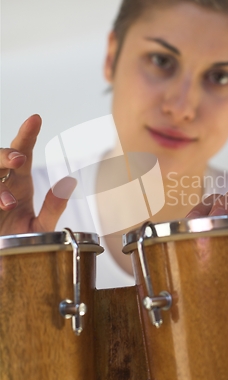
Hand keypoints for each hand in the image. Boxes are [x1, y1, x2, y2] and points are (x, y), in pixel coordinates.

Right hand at [0, 115, 75, 235]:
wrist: (4, 261)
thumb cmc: (22, 242)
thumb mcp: (41, 227)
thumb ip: (53, 208)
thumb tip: (69, 182)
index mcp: (19, 182)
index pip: (23, 151)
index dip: (27, 134)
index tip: (35, 118)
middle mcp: (1, 182)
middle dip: (7, 155)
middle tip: (20, 160)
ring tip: (8, 202)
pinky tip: (4, 206)